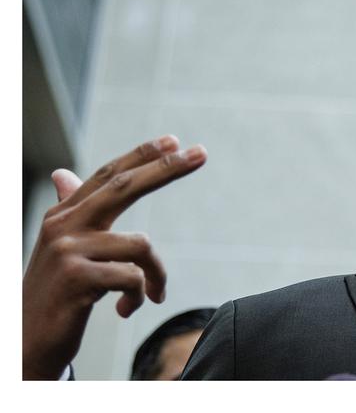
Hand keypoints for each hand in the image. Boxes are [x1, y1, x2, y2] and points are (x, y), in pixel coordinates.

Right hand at [22, 135, 206, 379]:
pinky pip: (133, 277)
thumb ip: (72, 212)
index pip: (109, 175)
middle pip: (125, 186)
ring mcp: (67, 250)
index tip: (175, 141)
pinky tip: (126, 309)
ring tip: (152, 294)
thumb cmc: (54, 294)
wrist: (25, 343)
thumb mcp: (63, 250)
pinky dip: (139, 296)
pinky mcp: (75, 277)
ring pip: (141, 245)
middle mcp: (63, 224)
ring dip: (156, 274)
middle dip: (167, 168)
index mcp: (63, 214)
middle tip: (202, 153)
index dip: (142, 155)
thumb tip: (63, 175)